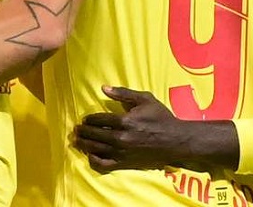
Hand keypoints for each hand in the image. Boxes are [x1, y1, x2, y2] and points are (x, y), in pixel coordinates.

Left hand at [74, 86, 226, 173]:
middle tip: (76, 129)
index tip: (85, 119)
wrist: (176, 141)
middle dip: (83, 131)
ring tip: (77, 140)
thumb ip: (123, 93)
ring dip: (84, 144)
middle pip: (95, 134)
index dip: (89, 119)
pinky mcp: (126, 163)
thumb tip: (104, 88)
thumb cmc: (161, 118)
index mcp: (125, 121)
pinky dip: (94, 160)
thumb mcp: (145, 99)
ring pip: (97, 149)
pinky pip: (105, 164)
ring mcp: (123, 152)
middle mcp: (121, 138)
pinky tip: (89, 156)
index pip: (99, 119)